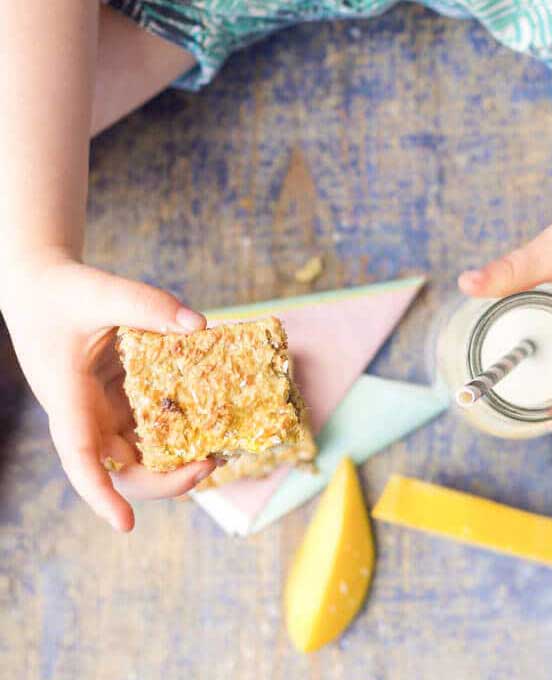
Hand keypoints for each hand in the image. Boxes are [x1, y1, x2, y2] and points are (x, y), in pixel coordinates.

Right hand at [0, 251, 215, 530]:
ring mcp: (104, 410)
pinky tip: (209, 418)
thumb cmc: (62, 293)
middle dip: (164, 479)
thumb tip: (200, 326)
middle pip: (120, 469)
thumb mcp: (101, 292)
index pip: (79, 456)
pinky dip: (178, 429)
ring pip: (139, 454)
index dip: (100, 494)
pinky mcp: (121, 399)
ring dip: (177, 459)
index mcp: (69, 398)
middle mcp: (86, 415)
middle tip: (208, 464)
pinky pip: (150, 426)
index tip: (126, 524)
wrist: (43, 289)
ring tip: (219, 447)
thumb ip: (146, 305)